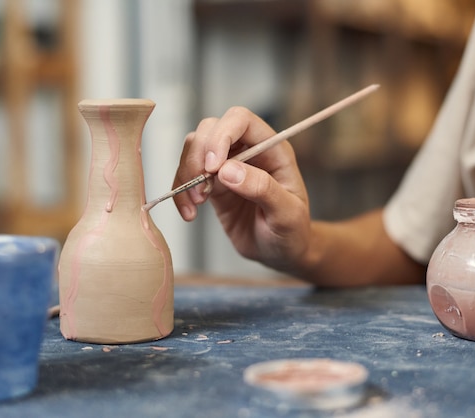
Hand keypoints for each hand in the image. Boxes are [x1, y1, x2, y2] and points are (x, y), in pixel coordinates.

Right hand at [173, 106, 311, 270]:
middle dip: (198, 156)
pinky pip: (188, 175)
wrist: (281, 253)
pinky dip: (181, 191)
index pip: (240, 120)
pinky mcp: (213, 183)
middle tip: (201, 191)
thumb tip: (228, 170)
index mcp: (272, 149)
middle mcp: (248, 150)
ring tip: (195, 204)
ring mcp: (228, 165)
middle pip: (211, 129)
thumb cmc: (292, 232)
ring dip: (186, 174)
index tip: (212, 167)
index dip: (221, 136)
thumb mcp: (287, 214)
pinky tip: (189, 213)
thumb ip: (262, 189)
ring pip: (194, 148)